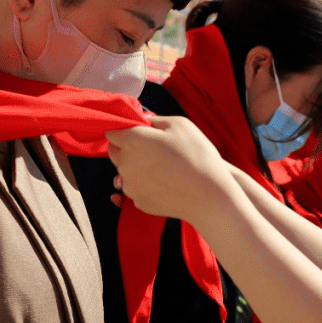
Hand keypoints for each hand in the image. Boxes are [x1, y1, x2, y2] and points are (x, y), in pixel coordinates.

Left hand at [106, 117, 233, 220]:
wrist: (209, 195)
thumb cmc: (197, 156)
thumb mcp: (180, 125)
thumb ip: (155, 120)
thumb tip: (143, 120)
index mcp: (133, 140)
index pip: (112, 132)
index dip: (125, 130)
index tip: (139, 132)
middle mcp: (125, 164)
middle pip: (115, 152)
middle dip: (127, 148)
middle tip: (153, 149)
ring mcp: (130, 186)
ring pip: (125, 172)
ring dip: (136, 168)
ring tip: (163, 168)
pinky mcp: (139, 202)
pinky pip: (136, 189)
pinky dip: (145, 185)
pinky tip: (166, 182)